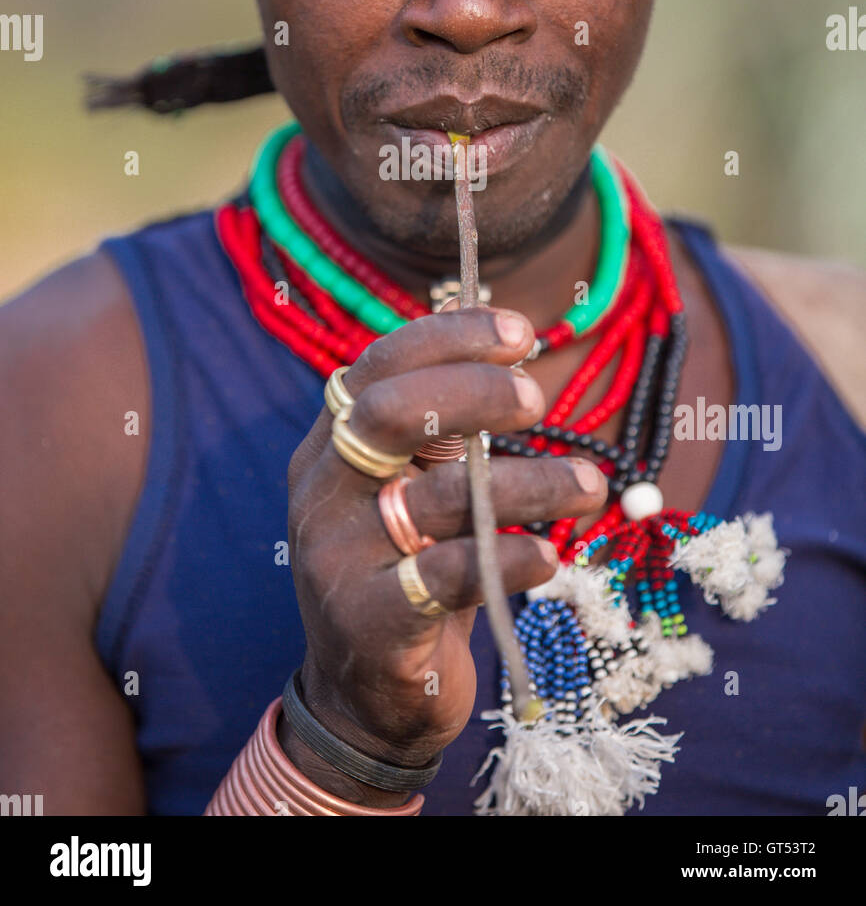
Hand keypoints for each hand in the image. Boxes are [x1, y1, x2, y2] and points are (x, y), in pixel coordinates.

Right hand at [284, 306, 607, 803]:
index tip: (520, 331)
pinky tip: (549, 555)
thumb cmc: (406, 573)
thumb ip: (440, 433)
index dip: (448, 337)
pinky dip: (507, 557)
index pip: (378, 367)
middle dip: (472, 392)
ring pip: (435, 497)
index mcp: (330, 446)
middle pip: (389, 413)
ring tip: (589, 484)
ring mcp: (337, 558)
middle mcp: (322, 492)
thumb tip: (506, 349)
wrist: (364, 700)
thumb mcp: (410, 491)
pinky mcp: (368, 622)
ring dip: (527, 483)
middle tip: (539, 398)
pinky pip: (445, 575)